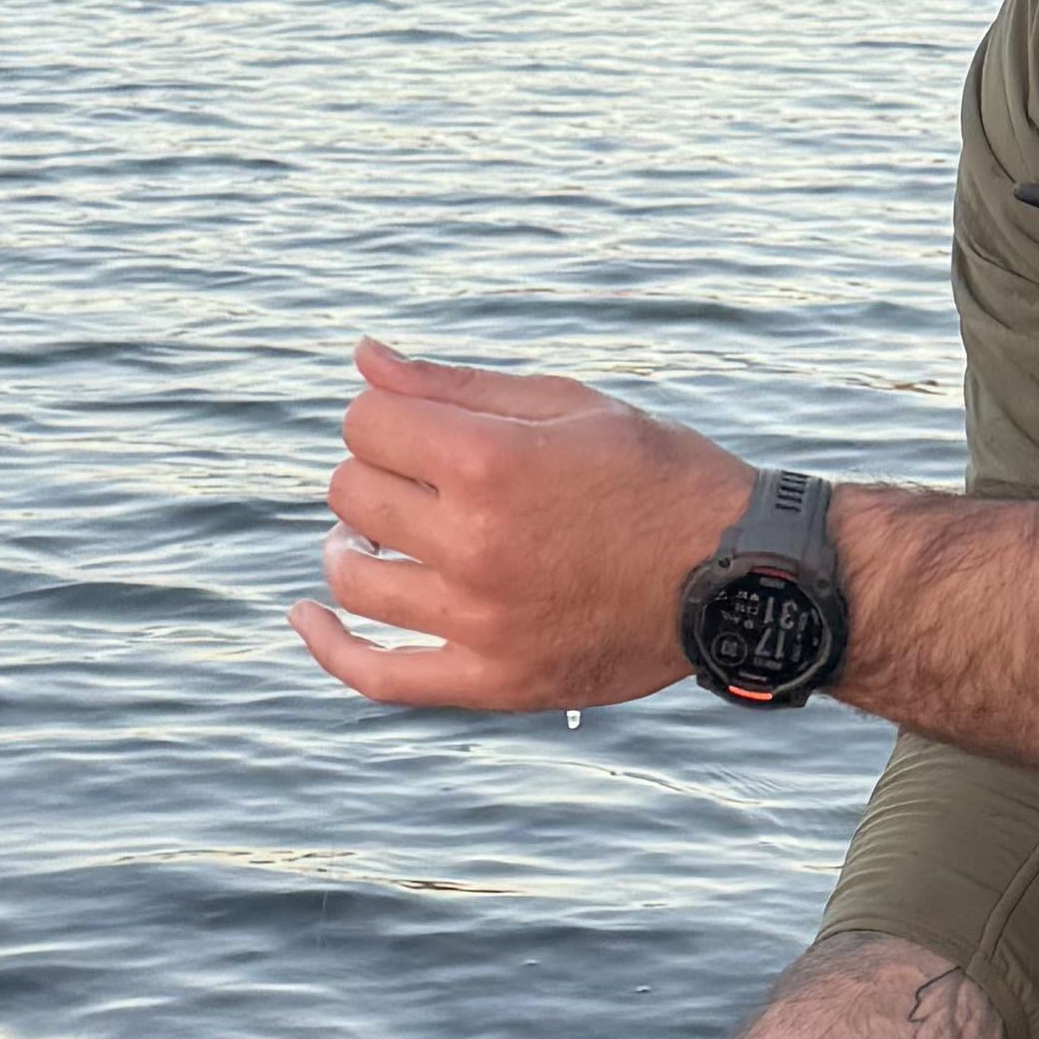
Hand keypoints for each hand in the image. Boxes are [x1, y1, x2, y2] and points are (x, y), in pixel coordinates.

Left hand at [292, 338, 753, 711]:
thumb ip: (455, 386)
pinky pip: (377, 676)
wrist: (732, 577)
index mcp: (488, 462)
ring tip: (380, 539)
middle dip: (376, 476)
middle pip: (352, 495)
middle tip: (419, 483)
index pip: (364, 423)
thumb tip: (364, 358)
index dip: (384, 417)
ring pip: (353, 577)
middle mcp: (473, 545)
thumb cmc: (658, 479)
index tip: (419, 430)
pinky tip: (306, 620)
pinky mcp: (491, 681)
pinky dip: (329, 648)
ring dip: (353, 548)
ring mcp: (477, 621)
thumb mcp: (566, 407)